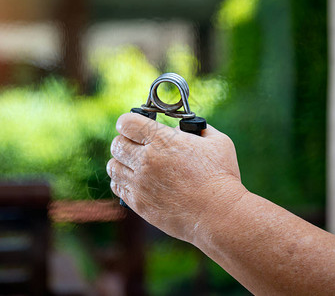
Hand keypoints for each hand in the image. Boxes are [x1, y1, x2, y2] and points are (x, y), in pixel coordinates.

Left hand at [107, 113, 247, 242]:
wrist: (218, 214)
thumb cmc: (221, 177)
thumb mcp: (218, 142)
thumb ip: (198, 129)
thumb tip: (184, 128)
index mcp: (163, 140)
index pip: (126, 122)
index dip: (128, 121)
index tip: (133, 124)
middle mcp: (146, 160)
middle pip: (116, 144)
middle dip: (124, 140)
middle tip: (135, 144)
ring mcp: (140, 183)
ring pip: (113, 166)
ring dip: (121, 162)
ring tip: (133, 164)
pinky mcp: (139, 203)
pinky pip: (117, 187)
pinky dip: (122, 181)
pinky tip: (134, 181)